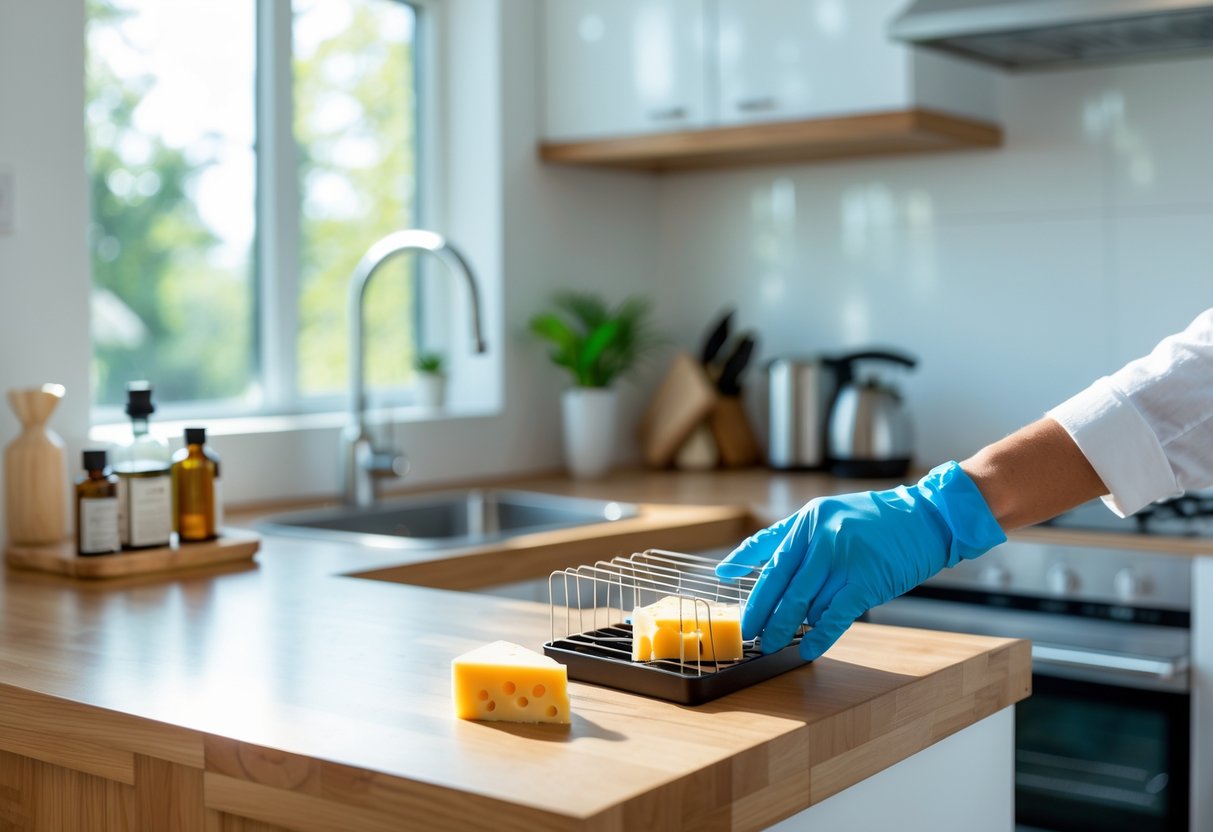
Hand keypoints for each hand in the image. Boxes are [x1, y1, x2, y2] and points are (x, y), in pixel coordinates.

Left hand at [715, 462, 1005, 660]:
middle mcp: (822, 538)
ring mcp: (843, 560)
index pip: (770, 552)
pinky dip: (819, 636)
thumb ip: (788, 538)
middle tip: (750, 633)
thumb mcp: (827, 515)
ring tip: (775, 642)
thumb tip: (743, 565)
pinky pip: (834, 616)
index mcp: (809, 519)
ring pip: (806, 602)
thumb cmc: (875, 520)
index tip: (728, 588)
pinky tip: (807, 649)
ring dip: (790, 625)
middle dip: (762, 612)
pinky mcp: (865, 582)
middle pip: (781, 584)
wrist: (926, 519)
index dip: (746, 572)